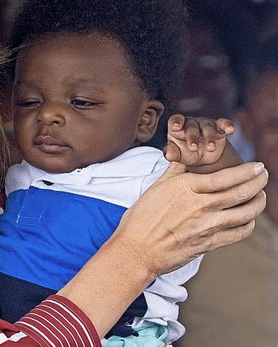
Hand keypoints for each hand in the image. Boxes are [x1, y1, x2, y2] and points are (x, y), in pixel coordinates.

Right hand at [113, 161, 266, 277]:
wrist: (137, 251)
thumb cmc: (141, 218)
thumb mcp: (155, 187)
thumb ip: (175, 169)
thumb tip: (184, 152)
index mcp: (186, 189)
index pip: (225, 177)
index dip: (246, 171)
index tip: (257, 165)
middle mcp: (200, 207)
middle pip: (241, 193)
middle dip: (259, 182)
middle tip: (264, 174)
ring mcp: (207, 227)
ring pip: (245, 213)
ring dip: (258, 202)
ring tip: (261, 194)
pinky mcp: (209, 244)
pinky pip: (239, 233)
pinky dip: (249, 224)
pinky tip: (249, 218)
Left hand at [164, 114, 233, 166]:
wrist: (203, 157)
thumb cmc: (186, 153)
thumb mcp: (178, 155)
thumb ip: (171, 153)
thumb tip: (168, 155)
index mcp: (178, 127)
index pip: (175, 120)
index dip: (176, 122)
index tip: (175, 127)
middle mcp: (192, 123)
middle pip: (191, 126)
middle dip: (192, 137)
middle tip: (193, 148)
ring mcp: (206, 124)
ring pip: (208, 127)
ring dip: (209, 137)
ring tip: (210, 147)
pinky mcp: (220, 128)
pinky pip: (224, 124)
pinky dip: (227, 125)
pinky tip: (230, 130)